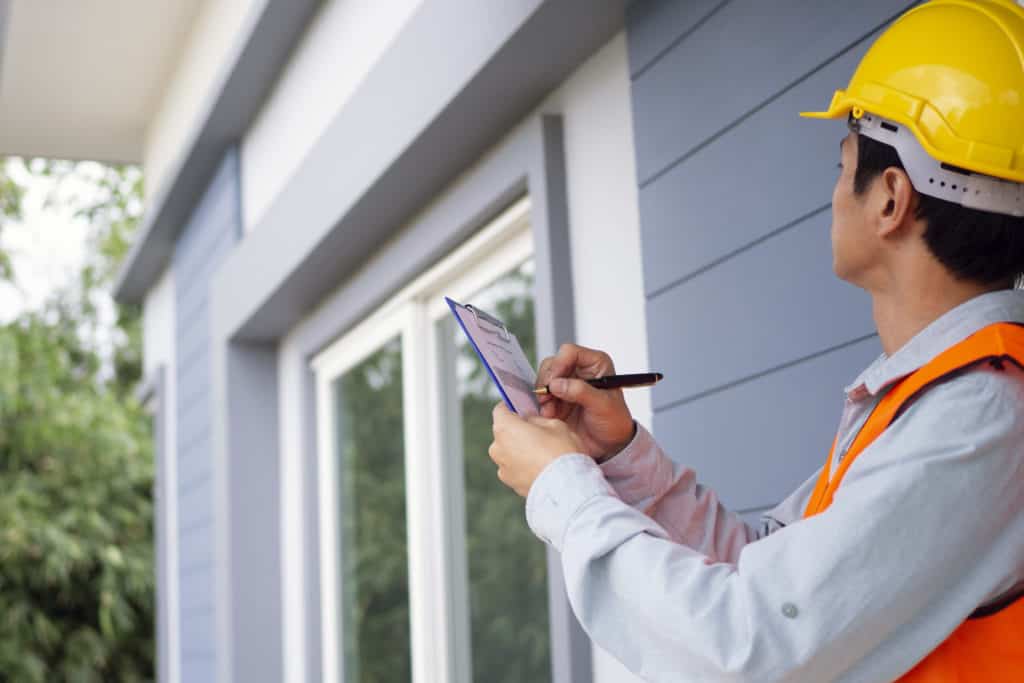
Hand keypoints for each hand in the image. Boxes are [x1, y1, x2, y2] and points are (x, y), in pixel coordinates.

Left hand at [488, 402, 583, 496]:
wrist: (566, 488)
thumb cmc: (561, 453)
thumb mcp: (554, 423)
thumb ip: (536, 419)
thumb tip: (530, 421)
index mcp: (504, 428)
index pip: (500, 410)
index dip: (512, 408)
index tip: (523, 410)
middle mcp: (497, 448)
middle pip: (504, 432)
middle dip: (518, 430)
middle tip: (540, 433)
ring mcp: (502, 468)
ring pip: (509, 452)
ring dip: (521, 450)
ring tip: (544, 454)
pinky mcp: (510, 484)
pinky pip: (515, 468)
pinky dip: (524, 466)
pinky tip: (542, 467)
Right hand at [535, 343, 635, 461]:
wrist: (610, 445)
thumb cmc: (614, 421)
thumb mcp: (602, 405)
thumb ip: (580, 391)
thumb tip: (556, 384)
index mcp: (596, 364)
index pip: (570, 352)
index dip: (559, 364)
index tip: (553, 382)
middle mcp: (580, 370)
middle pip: (553, 363)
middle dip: (547, 380)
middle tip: (546, 397)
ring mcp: (567, 383)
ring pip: (545, 378)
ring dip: (544, 394)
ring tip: (550, 410)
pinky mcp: (558, 398)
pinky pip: (542, 394)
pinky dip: (542, 404)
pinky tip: (550, 415)